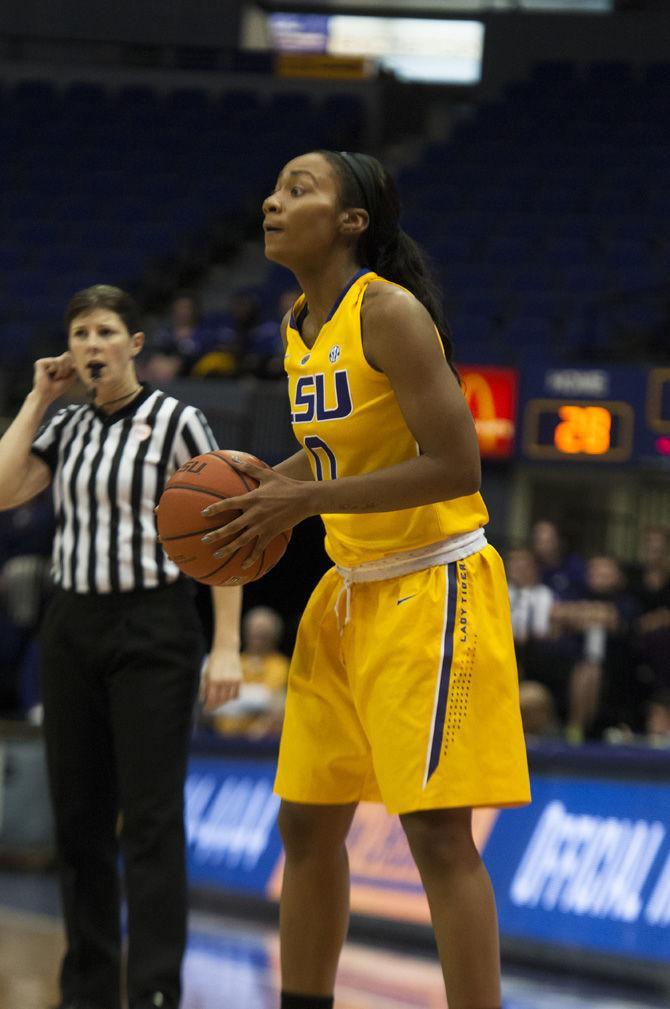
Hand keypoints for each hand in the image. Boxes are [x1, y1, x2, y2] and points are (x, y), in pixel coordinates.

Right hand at [33, 352, 76, 403]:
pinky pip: (53, 361)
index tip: (65, 377)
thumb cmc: (57, 388)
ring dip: (61, 372)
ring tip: (55, 378)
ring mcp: (44, 361)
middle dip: (66, 370)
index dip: (70, 366)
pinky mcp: (40, 362)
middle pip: (66, 358)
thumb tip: (72, 355)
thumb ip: (74, 367)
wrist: (47, 395)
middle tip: (59, 378)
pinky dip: (55, 370)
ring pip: (60, 360)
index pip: (69, 357)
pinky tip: (48, 375)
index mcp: (56, 364)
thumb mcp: (70, 378)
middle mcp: (50, 361)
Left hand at [200, 455, 311, 570]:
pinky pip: (259, 548)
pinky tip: (243, 566)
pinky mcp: (271, 533)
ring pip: (242, 540)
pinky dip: (251, 557)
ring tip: (216, 555)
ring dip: (228, 548)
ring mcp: (262, 526)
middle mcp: (254, 514)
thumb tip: (234, 459)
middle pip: (231, 527)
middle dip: (216, 534)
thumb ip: (249, 467)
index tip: (203, 513)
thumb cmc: (285, 485)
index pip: (228, 504)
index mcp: (251, 499)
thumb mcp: (267, 474)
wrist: (304, 499)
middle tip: (204, 540)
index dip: (215, 509)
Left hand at [200, 649, 242, 711]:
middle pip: (220, 701)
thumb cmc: (213, 663)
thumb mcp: (205, 674)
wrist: (226, 650)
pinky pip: (236, 695)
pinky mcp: (240, 679)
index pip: (211, 699)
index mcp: (213, 680)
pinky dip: (231, 697)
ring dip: (223, 702)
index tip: (205, 710)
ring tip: (218, 701)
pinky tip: (226, 696)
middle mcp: (223, 681)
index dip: (208, 707)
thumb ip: (204, 688)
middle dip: (215, 706)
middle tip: (211, 707)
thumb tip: (202, 701)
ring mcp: (233, 681)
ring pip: (229, 699)